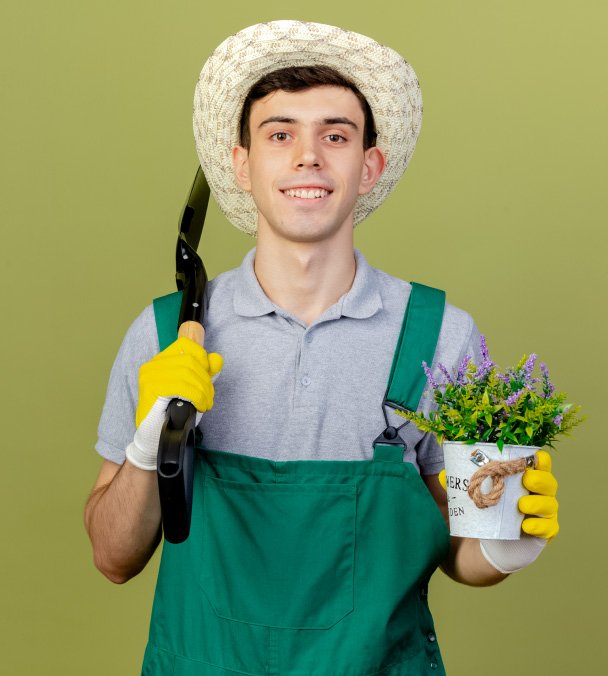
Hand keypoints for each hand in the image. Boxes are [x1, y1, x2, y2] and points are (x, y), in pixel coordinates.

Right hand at [125, 337, 222, 469]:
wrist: (155, 439)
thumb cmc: (174, 415)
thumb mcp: (195, 390)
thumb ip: (206, 373)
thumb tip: (217, 358)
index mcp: (162, 361)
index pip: (187, 345)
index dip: (202, 359)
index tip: (207, 377)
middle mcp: (153, 365)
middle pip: (191, 359)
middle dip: (206, 380)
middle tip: (209, 397)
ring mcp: (150, 376)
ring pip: (188, 372)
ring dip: (203, 390)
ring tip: (205, 404)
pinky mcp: (151, 389)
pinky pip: (182, 386)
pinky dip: (196, 397)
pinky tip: (199, 407)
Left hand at [439, 450, 558, 572]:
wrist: (488, 542)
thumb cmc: (484, 509)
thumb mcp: (471, 493)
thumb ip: (458, 483)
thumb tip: (443, 474)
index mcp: (524, 477)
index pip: (540, 463)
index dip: (540, 459)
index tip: (533, 456)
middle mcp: (539, 493)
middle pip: (549, 482)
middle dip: (540, 479)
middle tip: (526, 480)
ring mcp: (543, 514)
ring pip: (550, 505)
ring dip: (538, 503)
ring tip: (522, 505)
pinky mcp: (544, 534)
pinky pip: (548, 528)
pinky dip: (539, 527)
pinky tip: (526, 527)